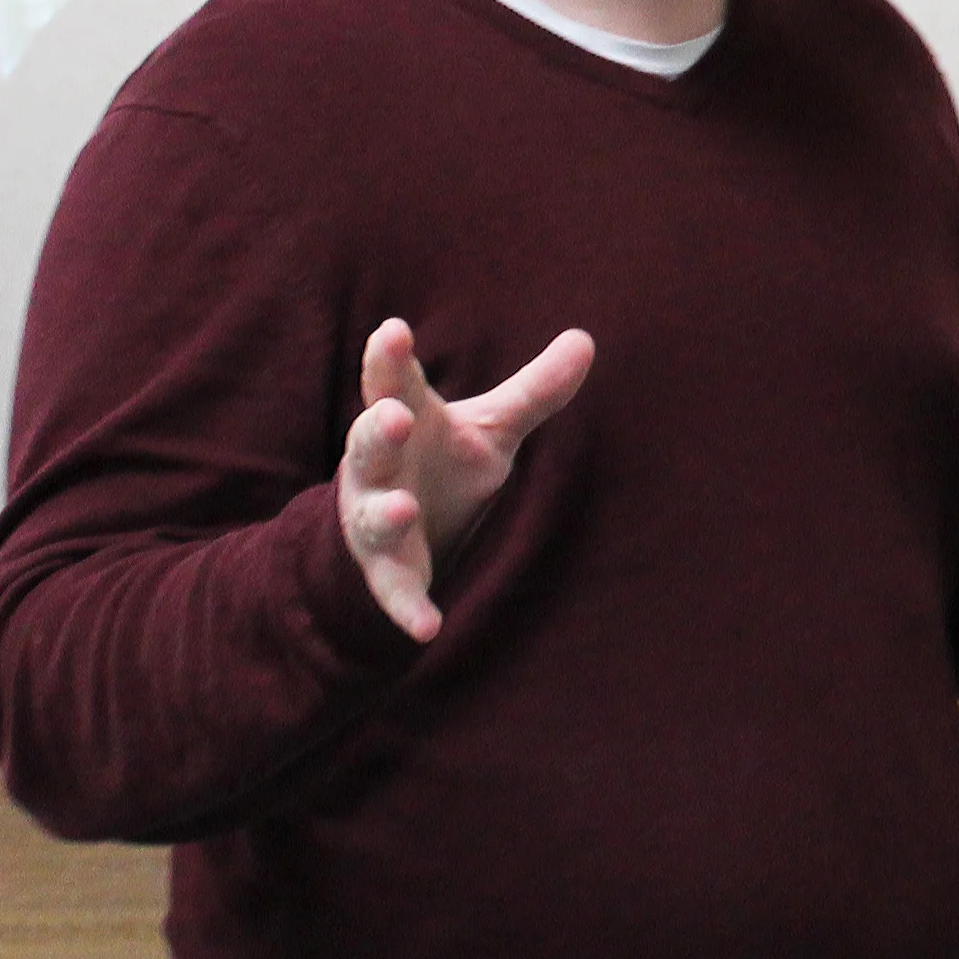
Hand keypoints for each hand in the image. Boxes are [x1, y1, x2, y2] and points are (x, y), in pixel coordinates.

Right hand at [336, 317, 594, 641]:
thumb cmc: (443, 462)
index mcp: (403, 417)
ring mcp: (376, 518)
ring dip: (386, 512)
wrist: (404, 534)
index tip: (394, 331)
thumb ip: (535, 390)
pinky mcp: (387, 571)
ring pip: (373, 514)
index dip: (390, 357)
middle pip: (370, 442)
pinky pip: (394, 590)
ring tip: (404, 508)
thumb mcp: (491, 428)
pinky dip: (408, 607)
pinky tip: (428, 628)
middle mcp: (380, 465)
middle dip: (378, 430)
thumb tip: (587, 338)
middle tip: (394, 417)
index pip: (393, 381)